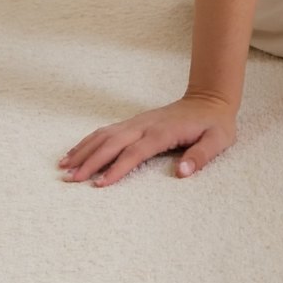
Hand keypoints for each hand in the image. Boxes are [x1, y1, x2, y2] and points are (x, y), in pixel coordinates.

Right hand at [59, 93, 237, 186]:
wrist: (211, 98)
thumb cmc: (214, 124)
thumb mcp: (218, 139)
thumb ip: (201, 155)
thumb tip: (183, 172)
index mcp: (165, 131)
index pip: (137, 151)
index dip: (119, 167)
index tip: (100, 184)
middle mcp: (147, 124)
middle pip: (114, 142)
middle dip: (92, 161)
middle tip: (71, 180)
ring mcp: (139, 121)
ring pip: (106, 134)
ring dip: (84, 150)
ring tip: (64, 168)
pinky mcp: (135, 122)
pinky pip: (107, 131)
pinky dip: (88, 141)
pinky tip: (74, 152)